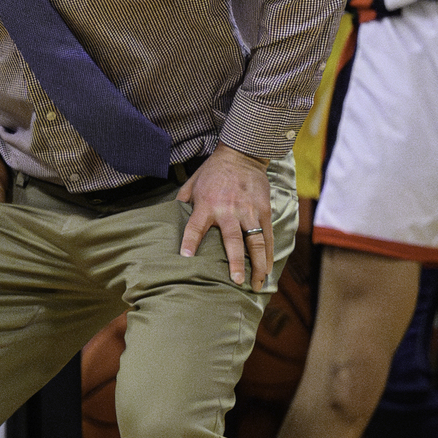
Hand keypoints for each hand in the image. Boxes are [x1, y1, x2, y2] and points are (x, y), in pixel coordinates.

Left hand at [178, 144, 274, 291]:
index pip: (195, 226)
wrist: (241, 154)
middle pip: (233, 240)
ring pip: (256, 241)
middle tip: (237, 280)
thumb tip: (168, 220)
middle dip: (236, 262)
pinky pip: (268, 235)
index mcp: (207, 204)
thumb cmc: (212, 172)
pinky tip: (268, 269)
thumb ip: (182, 203)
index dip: (190, 241)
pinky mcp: (264, 210)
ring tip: (257, 283)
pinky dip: (269, 254)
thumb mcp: (192, 183)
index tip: (186, 257)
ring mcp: (249, 211)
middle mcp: (229, 210)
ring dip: (258, 264)